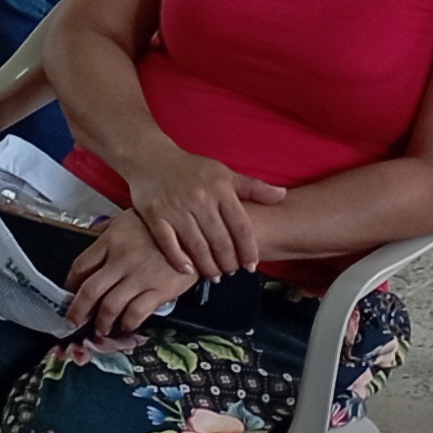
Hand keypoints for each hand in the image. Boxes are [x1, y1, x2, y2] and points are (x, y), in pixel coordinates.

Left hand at [62, 211, 207, 337]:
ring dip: (102, 323)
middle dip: (78, 312)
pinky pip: (136, 313)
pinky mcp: (159, 291)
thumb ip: (110, 230)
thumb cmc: (164, 223)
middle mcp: (120, 260)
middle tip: (73, 322)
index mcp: (111, 240)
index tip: (70, 292)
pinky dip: (127, 324)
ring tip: (100, 329)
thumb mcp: (130, 218)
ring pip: (110, 307)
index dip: (71, 283)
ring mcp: (139, 277)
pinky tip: (126, 326)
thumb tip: (93, 237)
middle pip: (89, 292)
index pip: (81, 266)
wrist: (198, 231)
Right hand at [110, 148, 287, 283]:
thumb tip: (282, 196)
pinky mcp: (153, 215)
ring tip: (215, 275)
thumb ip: (253, 187)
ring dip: (208, 266)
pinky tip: (189, 270)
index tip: (251, 265)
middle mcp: (199, 198)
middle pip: (220, 241)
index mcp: (219, 188)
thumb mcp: (224, 173)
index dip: (248, 250)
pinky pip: (169, 244)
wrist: (150, 156)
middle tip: (231, 273)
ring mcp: (175, 208)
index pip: (241, 226)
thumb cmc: (191, 168)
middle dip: (229, 262)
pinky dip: (180, 260)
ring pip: (197, 246)